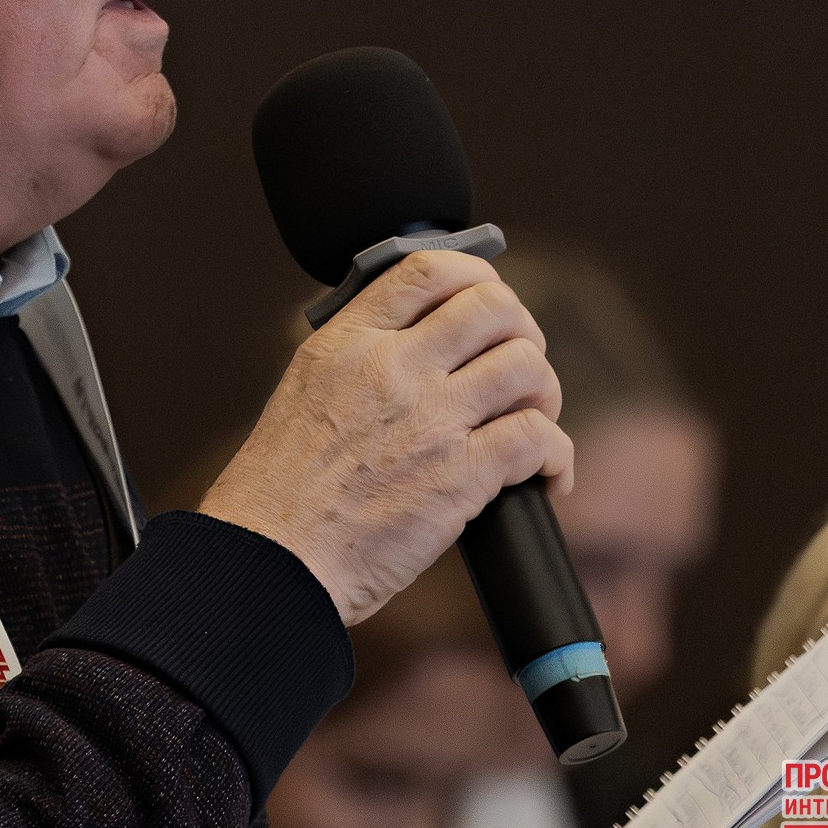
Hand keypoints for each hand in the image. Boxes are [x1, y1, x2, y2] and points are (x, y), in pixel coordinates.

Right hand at [199, 250, 569, 624]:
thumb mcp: (307, 388)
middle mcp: (390, 366)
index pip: (429, 268)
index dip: (478, 278)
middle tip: (518, 374)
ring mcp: (428, 418)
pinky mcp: (458, 476)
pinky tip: (545, 479)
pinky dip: (557, 458)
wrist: (270, 558)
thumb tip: (420, 344)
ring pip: (526, 366)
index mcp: (348, 340)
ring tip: (532, 424)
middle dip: (523, 335)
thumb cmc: (281, 490)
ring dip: (544, 394)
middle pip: (495, 307)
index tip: (490, 305)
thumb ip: (359, 357)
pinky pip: (538, 438)